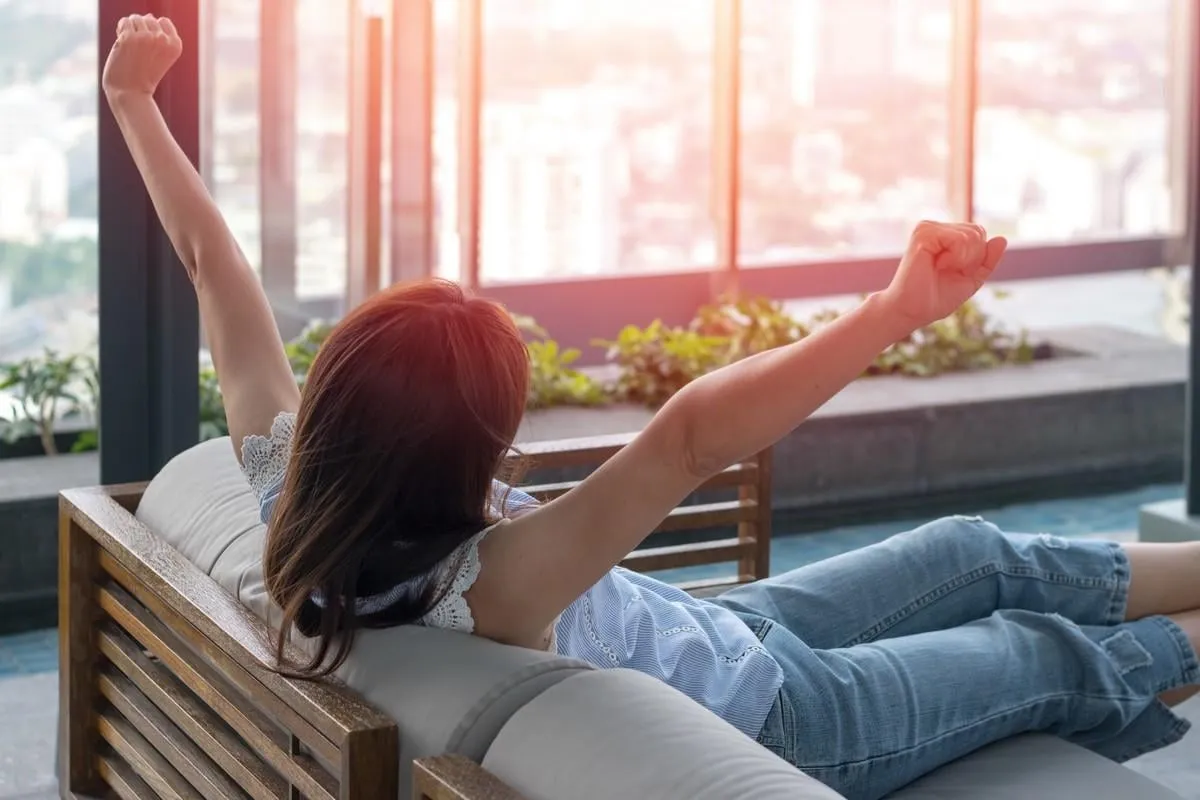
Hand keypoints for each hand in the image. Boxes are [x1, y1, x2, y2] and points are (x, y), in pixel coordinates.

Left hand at [101, 15, 181, 98]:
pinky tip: (122, 42)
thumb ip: (159, 37)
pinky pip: (125, 21)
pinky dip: (121, 29)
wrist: (131, 93)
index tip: (149, 46)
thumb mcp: (161, 57)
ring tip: (130, 47)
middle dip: (141, 29)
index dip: (153, 30)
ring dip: (130, 29)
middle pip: (149, 18)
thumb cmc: (144, 77)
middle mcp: (163, 39)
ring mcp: (146, 37)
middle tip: (138, 49)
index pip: (164, 21)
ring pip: (136, 18)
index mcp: (175, 45)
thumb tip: (149, 16)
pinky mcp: (129, 37)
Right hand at [878, 221, 1007, 330]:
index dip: (976, 258)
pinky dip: (955, 258)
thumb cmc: (936, 298)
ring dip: (963, 260)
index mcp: (944, 234)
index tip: (954, 272)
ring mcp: (927, 228)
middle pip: (977, 231)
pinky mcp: (923, 234)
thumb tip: (1002, 238)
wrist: (912, 311)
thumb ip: (987, 260)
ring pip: (971, 235)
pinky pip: (959, 239)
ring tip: (940, 269)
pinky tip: (937, 265)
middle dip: (972, 258)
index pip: (979, 233)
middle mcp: (934, 227)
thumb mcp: (971, 279)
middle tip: (947, 271)